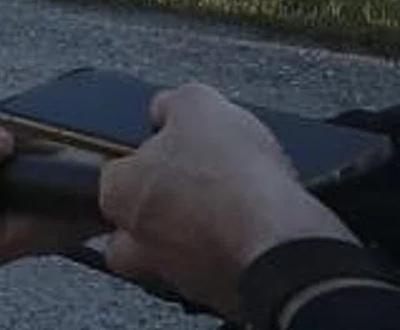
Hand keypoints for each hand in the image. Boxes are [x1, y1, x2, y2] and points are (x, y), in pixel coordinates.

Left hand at [99, 84, 357, 318]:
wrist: (284, 243)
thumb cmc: (232, 180)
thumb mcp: (199, 105)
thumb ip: (173, 103)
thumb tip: (165, 108)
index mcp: (119, 194)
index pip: (115, 173)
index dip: (147, 155)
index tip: (173, 148)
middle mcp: (137, 243)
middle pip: (138, 221)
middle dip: (164, 204)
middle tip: (198, 184)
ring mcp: (176, 276)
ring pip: (174, 251)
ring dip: (199, 231)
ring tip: (234, 206)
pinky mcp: (216, 296)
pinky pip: (214, 270)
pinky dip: (231, 251)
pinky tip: (255, 230)